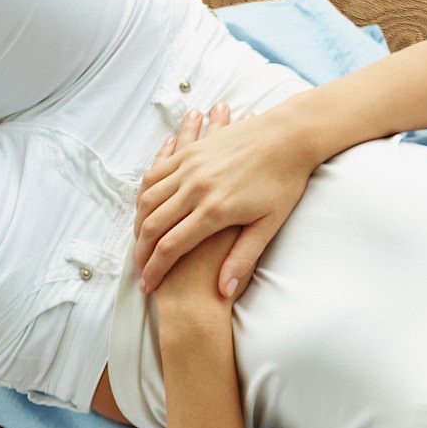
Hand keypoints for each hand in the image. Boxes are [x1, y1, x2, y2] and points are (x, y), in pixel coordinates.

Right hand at [134, 95, 314, 297]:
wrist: (288, 137)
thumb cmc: (284, 183)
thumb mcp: (269, 225)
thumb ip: (243, 258)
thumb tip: (224, 290)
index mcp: (215, 211)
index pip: (172, 247)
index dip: (156, 269)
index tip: (150, 285)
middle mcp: (197, 188)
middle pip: (153, 225)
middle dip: (141, 251)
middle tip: (139, 269)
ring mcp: (190, 168)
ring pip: (149, 199)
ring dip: (138, 223)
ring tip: (139, 243)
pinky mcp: (190, 154)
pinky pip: (156, 173)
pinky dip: (145, 193)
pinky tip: (143, 207)